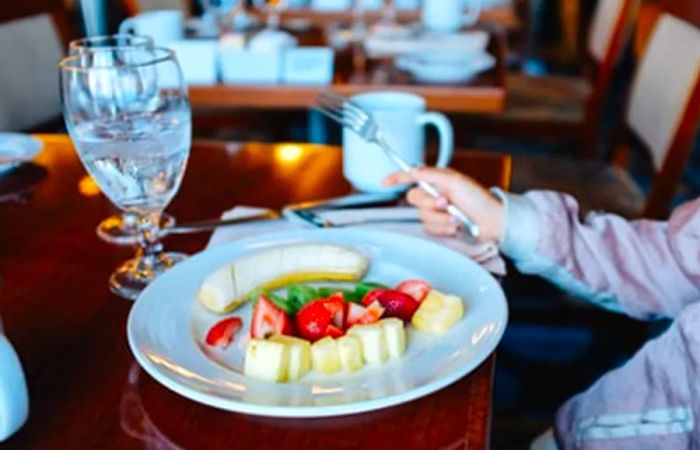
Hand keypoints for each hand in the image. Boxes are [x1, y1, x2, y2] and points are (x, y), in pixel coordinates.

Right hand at [383, 167, 505, 243]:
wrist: (492, 222)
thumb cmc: (479, 199)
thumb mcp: (456, 181)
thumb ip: (432, 175)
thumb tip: (413, 169)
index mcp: (437, 180)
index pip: (412, 177)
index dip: (397, 178)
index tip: (385, 182)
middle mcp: (434, 195)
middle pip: (414, 199)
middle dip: (430, 203)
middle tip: (447, 203)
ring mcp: (436, 212)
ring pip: (422, 216)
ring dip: (441, 219)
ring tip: (457, 218)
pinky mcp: (439, 228)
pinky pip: (429, 229)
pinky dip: (443, 229)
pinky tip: (456, 227)